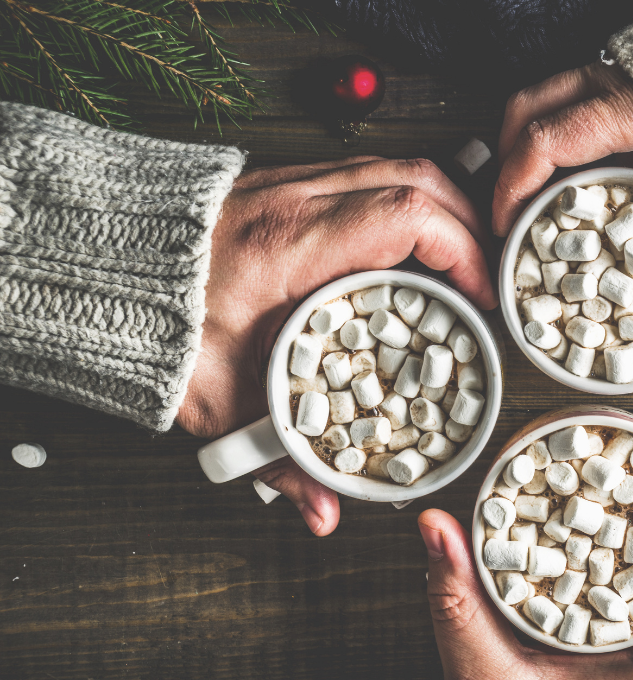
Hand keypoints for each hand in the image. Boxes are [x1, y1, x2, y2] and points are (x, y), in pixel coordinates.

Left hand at [178, 155, 495, 535]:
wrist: (100, 266)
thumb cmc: (158, 327)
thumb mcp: (219, 401)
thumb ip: (279, 455)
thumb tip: (325, 512)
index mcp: (292, 245)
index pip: (407, 215)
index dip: (464, 254)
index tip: (482, 299)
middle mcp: (301, 199)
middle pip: (421, 178)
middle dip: (471, 228)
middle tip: (485, 284)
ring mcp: (297, 181)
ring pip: (400, 168)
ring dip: (444, 212)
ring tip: (460, 268)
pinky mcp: (293, 183)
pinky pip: (372, 175)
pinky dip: (409, 206)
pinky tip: (413, 251)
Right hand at [493, 62, 632, 328]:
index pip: (549, 141)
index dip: (514, 184)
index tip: (505, 224)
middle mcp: (617, 80)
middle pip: (526, 110)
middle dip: (506, 161)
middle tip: (511, 211)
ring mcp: (620, 68)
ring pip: (545, 97)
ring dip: (529, 143)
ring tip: (536, 194)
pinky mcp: (631, 68)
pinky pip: (573, 93)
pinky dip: (559, 129)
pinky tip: (580, 169)